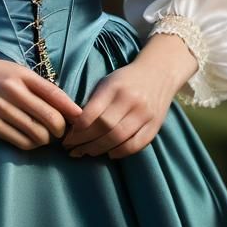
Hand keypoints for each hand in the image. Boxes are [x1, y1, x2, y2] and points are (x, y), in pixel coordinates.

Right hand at [0, 53, 82, 150]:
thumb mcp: (10, 68)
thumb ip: (33, 83)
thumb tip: (60, 102)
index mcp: (21, 74)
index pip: (56, 94)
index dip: (72, 110)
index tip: (80, 119)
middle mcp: (13, 90)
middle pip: (51, 117)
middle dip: (61, 130)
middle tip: (61, 132)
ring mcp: (1, 108)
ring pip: (37, 133)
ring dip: (45, 139)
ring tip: (44, 137)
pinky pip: (19, 141)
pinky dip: (30, 144)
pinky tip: (30, 141)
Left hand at [61, 33, 197, 159]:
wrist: (159, 72)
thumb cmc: (126, 79)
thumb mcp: (107, 82)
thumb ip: (94, 101)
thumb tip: (74, 126)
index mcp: (115, 87)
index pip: (92, 113)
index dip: (78, 129)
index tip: (67, 136)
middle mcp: (131, 100)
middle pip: (105, 128)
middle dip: (85, 142)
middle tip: (72, 149)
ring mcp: (145, 114)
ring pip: (119, 138)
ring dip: (99, 149)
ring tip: (86, 153)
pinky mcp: (155, 125)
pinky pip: (136, 144)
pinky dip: (121, 152)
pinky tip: (109, 153)